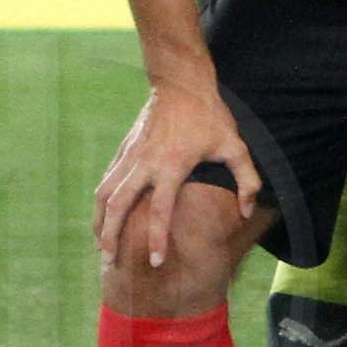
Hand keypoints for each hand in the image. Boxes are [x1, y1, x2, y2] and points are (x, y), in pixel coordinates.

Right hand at [93, 78, 257, 274]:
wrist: (181, 84)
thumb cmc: (210, 117)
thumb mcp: (235, 145)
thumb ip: (247, 179)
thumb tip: (247, 211)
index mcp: (172, 166)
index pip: (160, 210)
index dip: (157, 238)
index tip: (154, 262)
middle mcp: (145, 164)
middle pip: (118, 206)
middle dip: (111, 236)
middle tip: (110, 261)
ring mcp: (130, 156)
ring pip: (105, 194)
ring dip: (99, 222)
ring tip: (100, 246)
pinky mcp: (123, 150)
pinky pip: (106, 180)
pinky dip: (101, 202)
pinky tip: (101, 218)